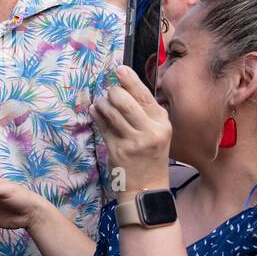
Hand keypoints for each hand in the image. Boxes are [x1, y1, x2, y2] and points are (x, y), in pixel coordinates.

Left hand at [91, 65, 171, 195]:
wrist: (147, 186)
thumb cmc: (151, 154)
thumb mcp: (157, 131)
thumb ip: (145, 110)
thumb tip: (124, 85)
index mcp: (161, 122)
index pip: (144, 95)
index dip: (130, 80)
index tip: (120, 69)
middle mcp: (149, 130)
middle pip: (124, 100)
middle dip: (113, 92)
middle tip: (110, 94)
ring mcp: (133, 141)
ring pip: (111, 111)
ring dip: (103, 103)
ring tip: (102, 103)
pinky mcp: (117, 149)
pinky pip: (102, 125)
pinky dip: (96, 115)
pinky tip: (95, 111)